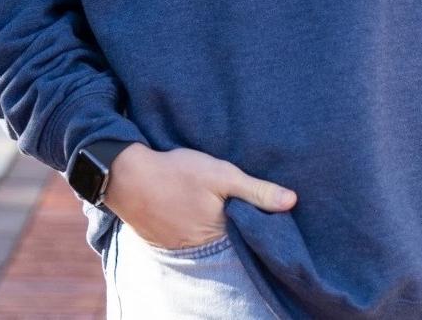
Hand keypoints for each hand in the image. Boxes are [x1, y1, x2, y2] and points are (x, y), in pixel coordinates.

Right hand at [103, 143, 296, 249]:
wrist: (129, 178)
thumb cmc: (178, 173)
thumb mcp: (222, 174)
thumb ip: (256, 191)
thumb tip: (292, 202)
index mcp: (222, 234)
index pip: (252, 239)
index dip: (264, 228)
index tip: (276, 217)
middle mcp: (204, 248)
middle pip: (233, 241)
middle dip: (243, 229)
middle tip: (250, 210)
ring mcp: (184, 247)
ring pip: (213, 241)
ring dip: (221, 229)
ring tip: (228, 211)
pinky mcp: (169, 241)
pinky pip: (193, 240)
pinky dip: (201, 229)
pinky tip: (202, 213)